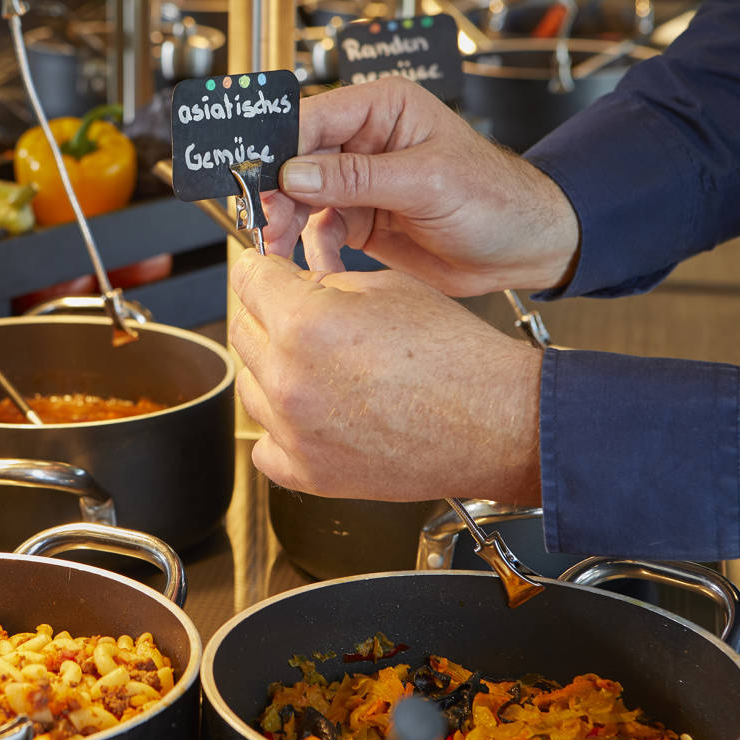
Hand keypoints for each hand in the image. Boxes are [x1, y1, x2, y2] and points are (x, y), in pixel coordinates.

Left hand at [229, 250, 542, 503]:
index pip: (248, 279)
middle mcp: (291, 380)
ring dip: (272, 368)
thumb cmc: (455, 358)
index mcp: (306, 324)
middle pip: (242, 329)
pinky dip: (280, 426)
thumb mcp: (386, 287)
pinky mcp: (308, 472)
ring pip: (249, 384)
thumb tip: (290, 283)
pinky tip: (311, 412)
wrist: (496, 423)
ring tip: (318, 364)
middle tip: (299, 314)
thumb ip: (321, 281)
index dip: (259, 267)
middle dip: (266, 314)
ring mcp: (294, 432)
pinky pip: (264, 443)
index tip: (263, 270)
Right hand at [261, 77, 579, 296]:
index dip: (279, 146)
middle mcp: (364, 141)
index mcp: (383, 108)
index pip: (312, 117)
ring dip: (287, 223)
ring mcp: (359, 182)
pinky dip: (312, 250)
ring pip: (299, 197)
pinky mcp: (359, 218)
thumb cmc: (497, 199)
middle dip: (278, 192)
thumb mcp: (427, 182)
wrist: (524, 249)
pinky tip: (322, 265)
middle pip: (296, 159)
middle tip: (266, 220)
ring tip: (283, 247)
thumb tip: (295, 171)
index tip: (257, 177)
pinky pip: (318, 230)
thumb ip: (358, 177)